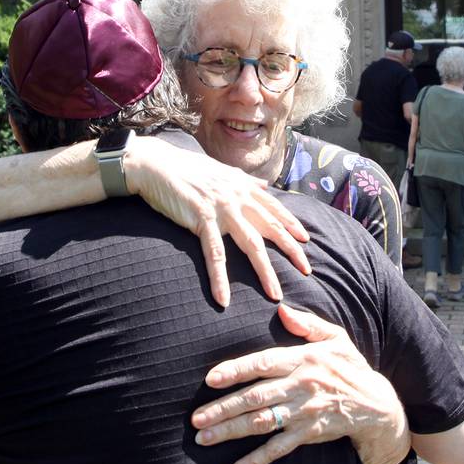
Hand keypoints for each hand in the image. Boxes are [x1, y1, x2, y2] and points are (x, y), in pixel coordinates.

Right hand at [125, 135, 310, 306]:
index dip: (291, 224)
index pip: (274, 208)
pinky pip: (215, 254)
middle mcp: (238, 197)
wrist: (157, 164)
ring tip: (275, 294)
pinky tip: (223, 299)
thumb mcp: (222, 171)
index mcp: (243, 186)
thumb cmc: (187, 168)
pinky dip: (219, 278)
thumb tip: (263, 186)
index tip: (305, 240)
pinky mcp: (202, 220)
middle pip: (271, 228)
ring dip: (265, 272)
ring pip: (251, 245)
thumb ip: (244, 181)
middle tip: (306, 269)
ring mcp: (222, 209)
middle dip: (291, 250)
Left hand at [192, 303, 408, 463]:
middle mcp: (301, 386)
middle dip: (223, 407)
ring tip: (203, 438)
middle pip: (256, 397)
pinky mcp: (308, 434)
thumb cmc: (350, 367)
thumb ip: (308, 324)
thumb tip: (281, 309)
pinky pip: (278, 450)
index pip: (263, 363)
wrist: (377, 405)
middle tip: (196, 418)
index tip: (211, 378)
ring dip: (231, 431)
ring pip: (261, 423)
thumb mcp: (336, 338)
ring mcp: (303, 412)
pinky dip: (255, 461)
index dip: (236, 370)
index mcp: (303, 359)